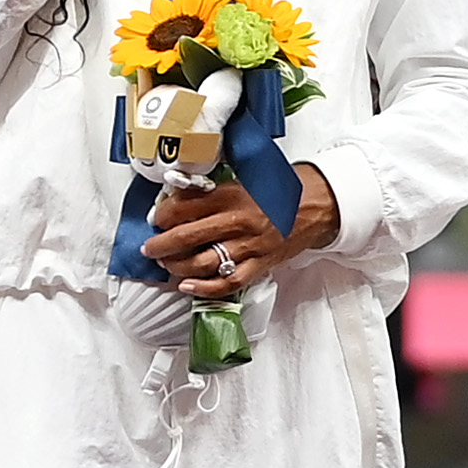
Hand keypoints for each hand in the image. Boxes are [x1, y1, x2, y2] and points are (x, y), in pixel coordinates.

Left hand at [140, 163, 335, 301]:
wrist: (317, 205)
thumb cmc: (280, 190)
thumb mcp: (244, 179)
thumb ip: (214, 191)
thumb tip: (179, 198)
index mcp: (232, 195)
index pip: (185, 207)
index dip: (163, 215)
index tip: (155, 218)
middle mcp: (239, 221)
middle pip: (187, 237)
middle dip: (161, 245)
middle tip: (149, 248)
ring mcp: (250, 246)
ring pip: (203, 262)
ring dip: (177, 266)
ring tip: (165, 264)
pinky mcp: (260, 265)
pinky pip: (228, 282)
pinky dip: (204, 288)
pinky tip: (187, 286)